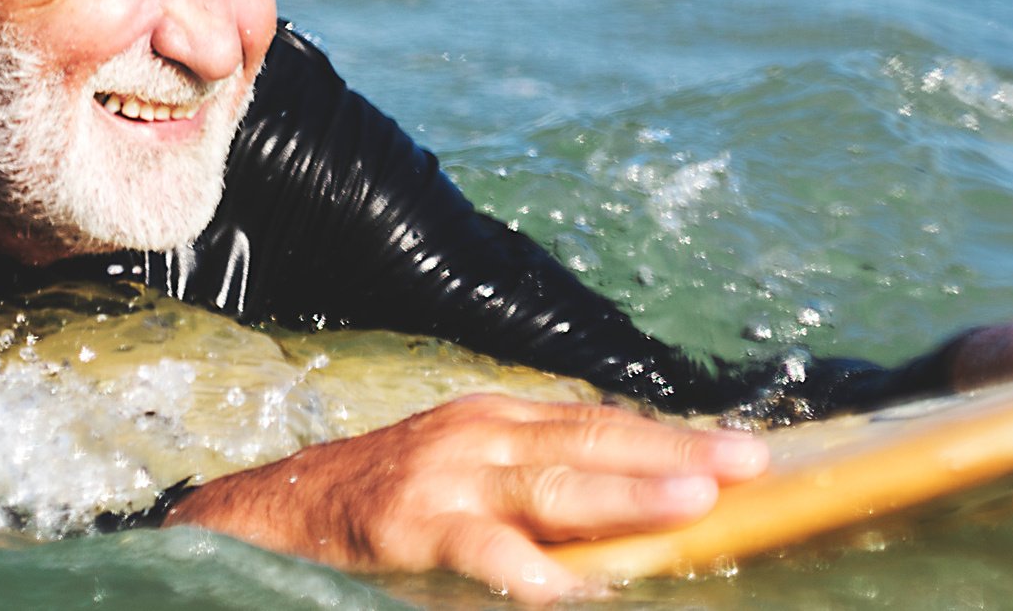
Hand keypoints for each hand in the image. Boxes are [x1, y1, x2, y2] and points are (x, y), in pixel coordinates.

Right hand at [162, 394, 766, 603]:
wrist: (267, 516)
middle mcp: (476, 438)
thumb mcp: (462, 483)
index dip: (669, 435)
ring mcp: (443, 479)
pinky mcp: (409, 529)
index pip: (598, 423)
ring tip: (691, 501)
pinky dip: (533, 571)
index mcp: (495, 424)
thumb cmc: (377, 512)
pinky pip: (484, 552)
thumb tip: (631, 525)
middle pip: (590, 441)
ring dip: (626, 491)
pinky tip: (575, 589)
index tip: (743, 451)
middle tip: (745, 462)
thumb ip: (534, 498)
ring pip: (551, 484)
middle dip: (671, 452)